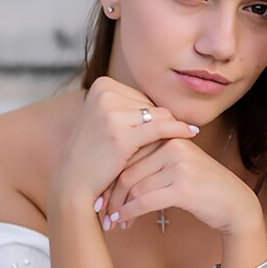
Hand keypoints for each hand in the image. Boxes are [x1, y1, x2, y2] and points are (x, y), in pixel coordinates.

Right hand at [51, 76, 198, 210]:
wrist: (74, 182)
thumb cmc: (95, 153)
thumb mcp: (107, 120)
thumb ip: (131, 107)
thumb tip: (170, 104)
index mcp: (101, 85)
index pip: (142, 97)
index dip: (151, 118)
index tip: (150, 134)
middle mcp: (104, 93)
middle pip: (151, 105)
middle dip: (158, 125)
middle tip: (155, 147)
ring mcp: (111, 113)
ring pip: (160, 116)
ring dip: (167, 132)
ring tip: (167, 147)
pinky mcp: (121, 134)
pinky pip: (162, 128)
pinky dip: (179, 129)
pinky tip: (192, 132)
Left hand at [101, 136, 263, 237]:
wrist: (235, 204)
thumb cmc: (204, 188)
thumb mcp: (180, 166)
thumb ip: (154, 160)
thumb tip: (116, 170)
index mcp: (171, 137)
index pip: (130, 153)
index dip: (111, 175)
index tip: (101, 192)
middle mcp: (174, 147)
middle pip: (129, 169)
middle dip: (112, 193)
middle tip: (101, 210)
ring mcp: (180, 166)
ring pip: (135, 186)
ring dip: (120, 207)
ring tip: (113, 221)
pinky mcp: (183, 187)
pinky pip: (146, 200)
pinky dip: (130, 212)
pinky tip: (123, 221)